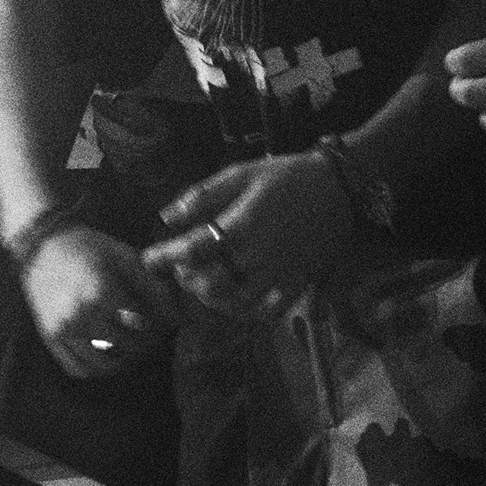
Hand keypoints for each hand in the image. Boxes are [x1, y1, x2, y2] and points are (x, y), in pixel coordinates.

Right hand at [19, 224, 169, 377]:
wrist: (42, 245)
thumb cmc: (88, 247)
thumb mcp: (123, 256)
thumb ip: (151, 284)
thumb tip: (175, 314)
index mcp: (102, 292)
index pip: (145, 325)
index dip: (161, 324)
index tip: (167, 321)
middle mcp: (81, 316)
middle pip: (129, 346)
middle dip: (147, 342)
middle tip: (153, 334)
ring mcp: (63, 330)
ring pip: (105, 365)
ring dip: (124, 359)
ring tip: (131, 345)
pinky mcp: (50, 338)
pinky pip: (79, 368)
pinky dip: (97, 368)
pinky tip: (107, 353)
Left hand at [148, 154, 353, 315]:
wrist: (338, 188)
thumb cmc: (284, 176)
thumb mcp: (240, 174)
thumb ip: (202, 196)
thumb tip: (166, 217)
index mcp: (243, 224)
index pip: (194, 249)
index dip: (166, 256)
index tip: (147, 259)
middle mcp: (259, 254)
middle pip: (212, 281)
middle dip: (187, 278)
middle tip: (178, 268)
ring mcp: (280, 274)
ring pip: (236, 301)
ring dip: (210, 297)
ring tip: (200, 284)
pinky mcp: (297, 284)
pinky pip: (267, 312)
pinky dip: (244, 312)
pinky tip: (233, 300)